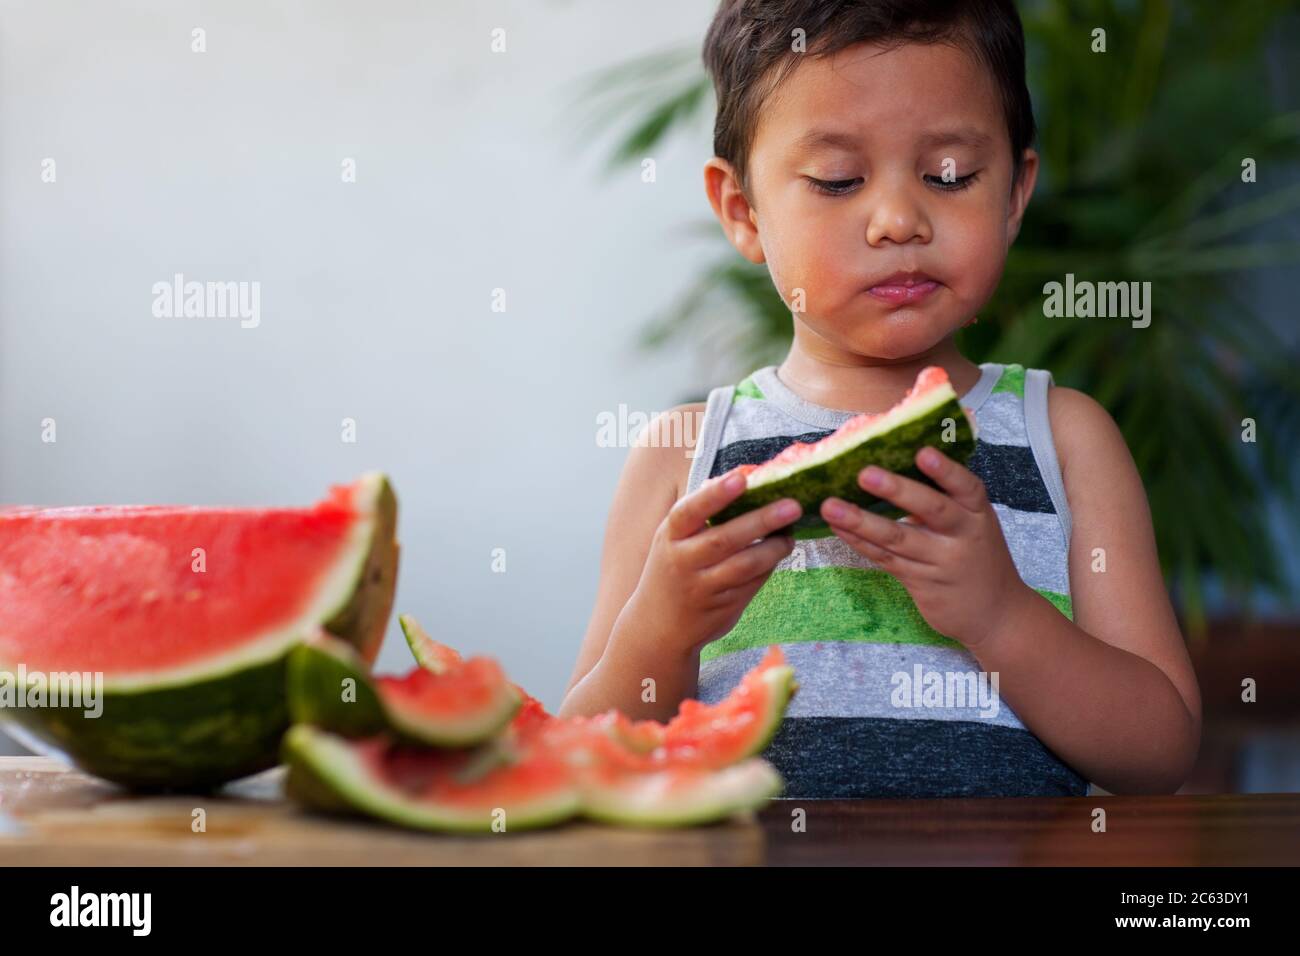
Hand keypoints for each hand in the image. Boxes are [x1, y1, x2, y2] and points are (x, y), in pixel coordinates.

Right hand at [627, 469, 799, 656]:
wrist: (657, 627)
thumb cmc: (672, 568)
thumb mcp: (674, 539)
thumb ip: (701, 514)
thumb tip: (741, 477)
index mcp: (669, 536)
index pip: (690, 511)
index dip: (715, 494)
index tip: (741, 478)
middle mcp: (683, 562)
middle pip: (725, 539)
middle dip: (761, 521)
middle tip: (793, 506)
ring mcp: (703, 587)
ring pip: (744, 565)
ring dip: (773, 548)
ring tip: (790, 535)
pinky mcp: (723, 607)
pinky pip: (751, 583)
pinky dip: (769, 566)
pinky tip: (780, 552)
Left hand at [820, 446, 1032, 648]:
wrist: (996, 614)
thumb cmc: (978, 557)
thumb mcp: (973, 524)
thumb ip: (945, 498)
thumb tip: (900, 459)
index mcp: (977, 514)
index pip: (966, 487)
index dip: (945, 470)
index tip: (922, 452)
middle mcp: (962, 536)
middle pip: (930, 510)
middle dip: (897, 490)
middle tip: (864, 474)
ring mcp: (941, 562)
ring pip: (898, 538)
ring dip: (861, 521)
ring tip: (831, 506)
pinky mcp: (921, 583)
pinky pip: (885, 559)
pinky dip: (859, 542)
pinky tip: (838, 528)